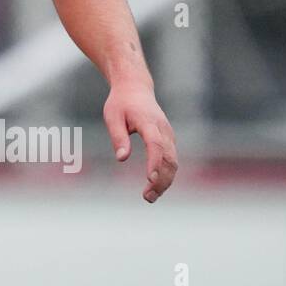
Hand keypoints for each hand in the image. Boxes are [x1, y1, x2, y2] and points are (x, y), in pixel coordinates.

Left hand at [103, 84, 176, 202]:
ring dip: (165, 181)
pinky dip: (166, 175)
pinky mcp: (169, 140)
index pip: (155, 144)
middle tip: (147, 197)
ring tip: (149, 197)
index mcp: (149, 122)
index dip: (154, 162)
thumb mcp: (112, 116)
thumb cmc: (121, 103)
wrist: (135, 88)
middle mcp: (164, 130)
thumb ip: (118, 137)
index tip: (149, 179)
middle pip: (169, 158)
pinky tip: (155, 188)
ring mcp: (169, 135)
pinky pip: (172, 160)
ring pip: (173, 162)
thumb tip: (122, 159)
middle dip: (161, 180)